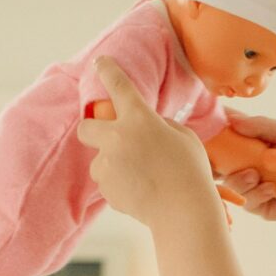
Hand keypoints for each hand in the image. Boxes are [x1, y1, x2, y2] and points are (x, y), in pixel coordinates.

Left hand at [73, 56, 211, 229]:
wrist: (184, 212)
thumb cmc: (190, 173)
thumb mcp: (182, 137)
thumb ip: (160, 126)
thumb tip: (145, 129)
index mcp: (139, 118)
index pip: (118, 85)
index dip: (107, 71)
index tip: (100, 63)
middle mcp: (117, 137)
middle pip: (85, 127)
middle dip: (92, 131)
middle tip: (108, 140)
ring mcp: (108, 164)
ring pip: (99, 162)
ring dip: (112, 166)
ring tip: (139, 178)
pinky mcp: (107, 189)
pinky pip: (109, 184)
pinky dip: (120, 187)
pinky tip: (141, 193)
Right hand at [217, 112, 275, 230]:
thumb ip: (262, 126)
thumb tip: (232, 120)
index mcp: (254, 141)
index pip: (227, 134)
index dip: (212, 132)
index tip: (201, 126)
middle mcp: (250, 161)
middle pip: (219, 162)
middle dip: (215, 160)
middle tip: (217, 159)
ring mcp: (253, 183)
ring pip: (231, 183)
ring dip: (240, 180)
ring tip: (254, 175)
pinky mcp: (258, 204)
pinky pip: (247, 200)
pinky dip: (257, 194)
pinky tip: (272, 190)